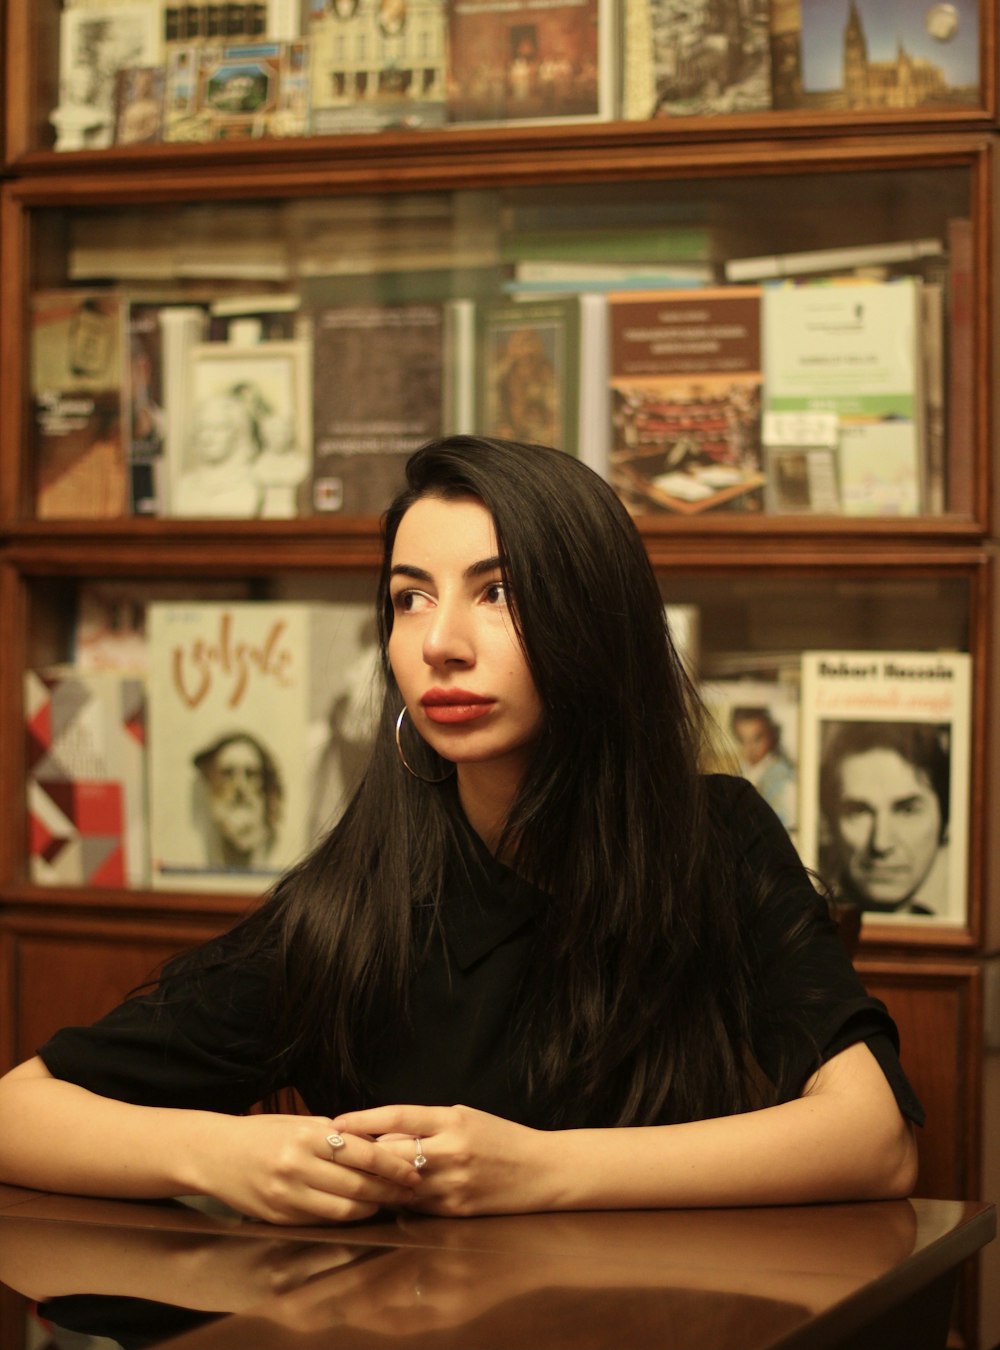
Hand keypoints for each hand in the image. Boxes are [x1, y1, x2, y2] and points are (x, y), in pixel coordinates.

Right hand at [191, 1113, 421, 1224]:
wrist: (213, 1154)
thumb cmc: (261, 1133)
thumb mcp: (298, 1122)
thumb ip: (335, 1134)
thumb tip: (376, 1147)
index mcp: (307, 1136)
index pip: (363, 1154)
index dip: (393, 1166)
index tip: (413, 1171)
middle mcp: (298, 1166)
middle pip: (358, 1185)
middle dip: (390, 1190)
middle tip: (412, 1190)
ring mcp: (287, 1195)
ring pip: (343, 1209)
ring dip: (371, 1207)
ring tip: (388, 1202)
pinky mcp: (280, 1217)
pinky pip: (322, 1220)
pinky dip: (345, 1217)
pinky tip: (359, 1211)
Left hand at [329, 1105, 553, 1217]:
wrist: (541, 1171)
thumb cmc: (499, 1138)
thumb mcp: (465, 1118)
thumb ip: (426, 1125)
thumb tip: (383, 1134)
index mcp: (453, 1121)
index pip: (398, 1116)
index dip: (363, 1120)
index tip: (337, 1122)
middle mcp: (452, 1151)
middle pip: (390, 1154)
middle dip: (360, 1156)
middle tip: (332, 1155)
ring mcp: (453, 1184)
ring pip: (397, 1185)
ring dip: (374, 1182)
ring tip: (348, 1178)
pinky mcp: (455, 1210)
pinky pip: (414, 1205)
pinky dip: (397, 1199)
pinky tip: (383, 1196)